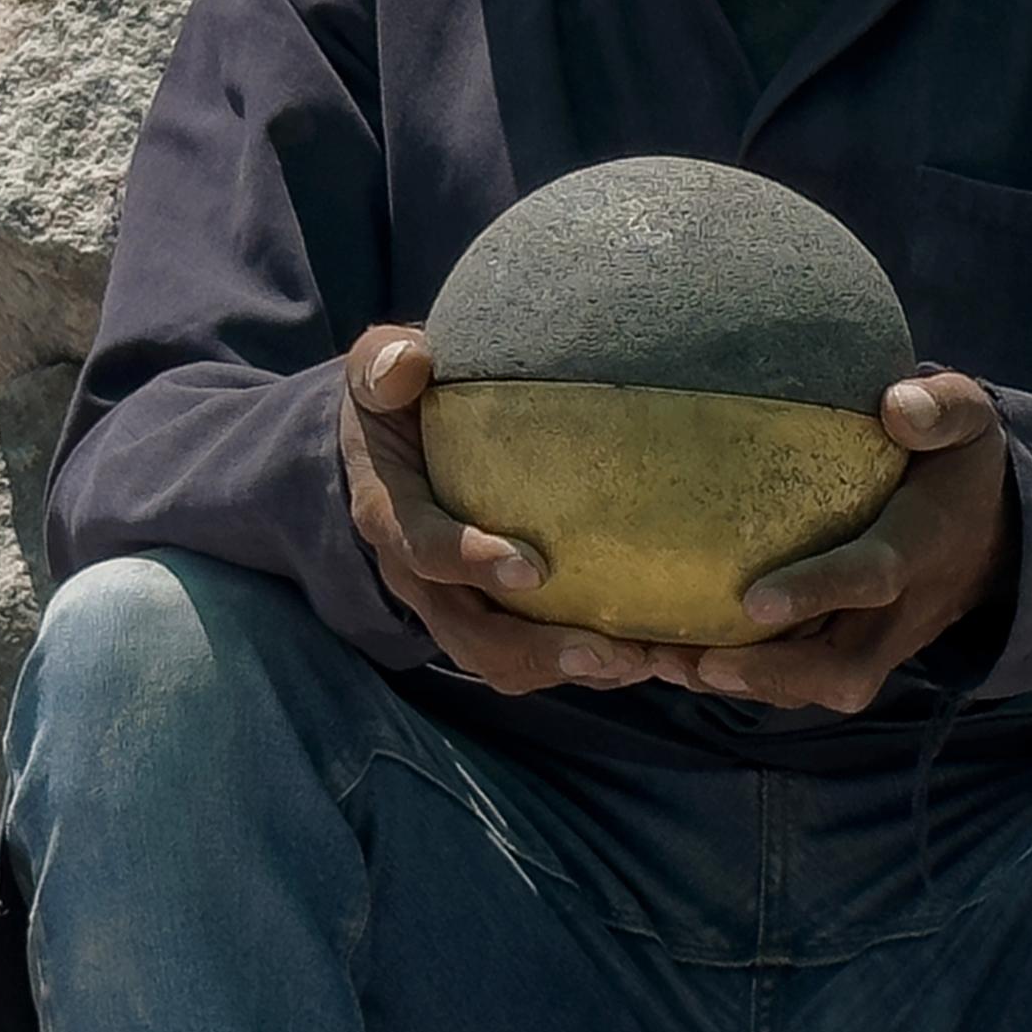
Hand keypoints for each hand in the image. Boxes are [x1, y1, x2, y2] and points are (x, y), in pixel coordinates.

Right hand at [340, 325, 670, 694]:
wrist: (388, 447)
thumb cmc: (397, 399)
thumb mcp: (377, 371)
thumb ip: (383, 364)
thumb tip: (409, 362)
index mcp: (389, 513)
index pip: (421, 547)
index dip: (469, 563)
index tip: (530, 569)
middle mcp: (419, 576)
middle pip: (470, 634)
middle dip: (535, 650)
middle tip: (604, 652)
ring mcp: (456, 604)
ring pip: (504, 660)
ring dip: (569, 669)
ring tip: (642, 662)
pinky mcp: (494, 615)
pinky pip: (536, 654)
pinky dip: (591, 662)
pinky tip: (655, 653)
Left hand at [663, 370, 1010, 716]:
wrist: (997, 531)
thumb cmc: (960, 464)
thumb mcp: (969, 420)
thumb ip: (941, 409)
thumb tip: (894, 406)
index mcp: (924, 546)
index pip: (874, 576)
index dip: (819, 592)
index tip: (754, 600)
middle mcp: (902, 610)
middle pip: (843, 669)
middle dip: (772, 674)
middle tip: (699, 661)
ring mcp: (879, 640)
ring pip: (816, 686)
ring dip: (745, 683)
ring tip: (666, 662)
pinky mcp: (853, 650)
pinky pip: (801, 681)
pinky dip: (742, 679)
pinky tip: (676, 659)